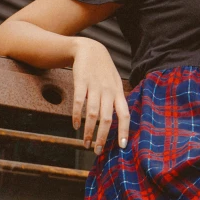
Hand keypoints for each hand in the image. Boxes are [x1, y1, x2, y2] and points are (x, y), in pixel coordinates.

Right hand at [71, 38, 128, 153]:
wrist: (89, 49)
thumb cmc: (103, 70)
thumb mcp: (114, 83)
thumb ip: (116, 100)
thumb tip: (121, 122)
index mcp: (118, 93)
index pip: (125, 114)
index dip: (124, 131)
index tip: (122, 146)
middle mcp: (108, 91)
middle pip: (107, 119)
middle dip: (103, 137)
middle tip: (97, 151)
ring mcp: (94, 86)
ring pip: (93, 113)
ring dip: (88, 131)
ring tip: (85, 143)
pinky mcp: (81, 82)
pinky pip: (79, 102)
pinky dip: (77, 115)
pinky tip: (75, 125)